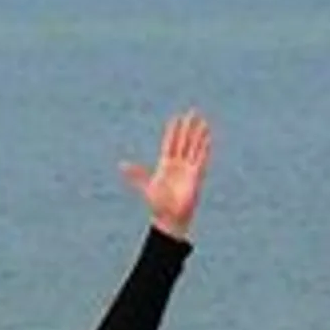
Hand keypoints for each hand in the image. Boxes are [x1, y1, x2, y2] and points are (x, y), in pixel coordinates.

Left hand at [124, 110, 211, 237]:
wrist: (170, 217)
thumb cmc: (158, 204)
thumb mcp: (146, 186)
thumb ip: (136, 174)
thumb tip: (122, 165)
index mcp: (165, 164)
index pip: (170, 142)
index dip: (173, 130)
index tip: (176, 117)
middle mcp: (178, 164)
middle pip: (184, 141)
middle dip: (188, 127)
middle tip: (192, 112)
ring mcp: (188, 169)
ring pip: (194, 147)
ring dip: (199, 135)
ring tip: (204, 122)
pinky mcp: (196, 176)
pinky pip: (201, 159)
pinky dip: (204, 149)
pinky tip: (208, 139)